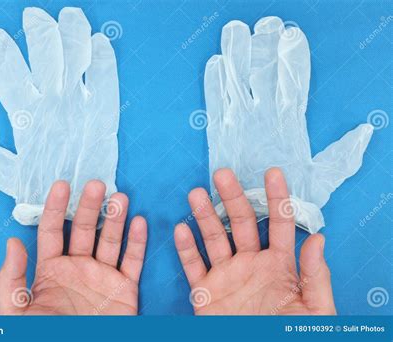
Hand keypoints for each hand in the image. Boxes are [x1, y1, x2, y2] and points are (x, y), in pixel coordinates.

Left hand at [0, 180, 146, 314]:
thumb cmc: (45, 335)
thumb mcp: (17, 313)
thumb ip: (12, 279)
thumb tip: (12, 242)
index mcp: (50, 271)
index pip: (52, 231)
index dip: (56, 207)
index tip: (62, 185)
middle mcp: (78, 268)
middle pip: (85, 230)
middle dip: (90, 206)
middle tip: (96, 184)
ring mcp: (102, 276)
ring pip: (110, 240)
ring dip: (115, 218)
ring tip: (120, 198)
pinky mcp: (124, 289)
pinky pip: (132, 262)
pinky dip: (137, 243)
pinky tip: (139, 223)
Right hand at [175, 168, 335, 314]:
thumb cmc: (289, 337)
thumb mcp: (314, 313)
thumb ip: (316, 277)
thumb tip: (318, 239)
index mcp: (279, 266)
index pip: (279, 225)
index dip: (277, 198)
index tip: (273, 173)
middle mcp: (250, 264)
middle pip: (240, 223)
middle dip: (232, 197)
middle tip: (223, 174)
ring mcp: (226, 276)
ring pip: (213, 239)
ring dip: (205, 216)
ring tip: (197, 194)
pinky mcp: (205, 292)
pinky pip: (193, 267)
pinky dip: (185, 249)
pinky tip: (180, 229)